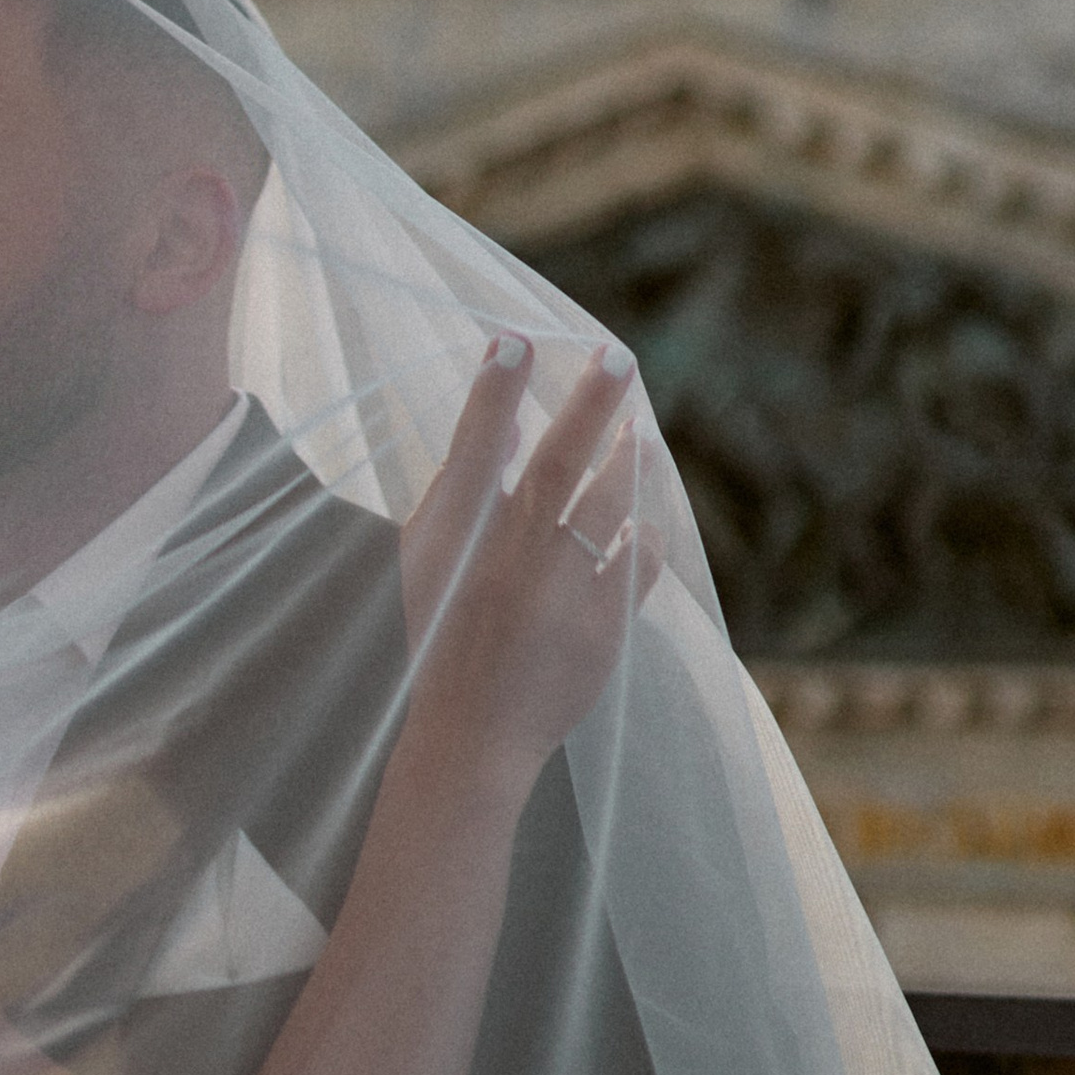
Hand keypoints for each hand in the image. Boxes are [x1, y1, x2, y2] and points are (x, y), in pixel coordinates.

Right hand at [398, 337, 663, 785]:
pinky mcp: (600, 626)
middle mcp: (508, 557)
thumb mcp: (428, 561)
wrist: (468, 735)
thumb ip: (461, 496)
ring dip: (627, 457)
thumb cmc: (438, 637)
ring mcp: (559, 591)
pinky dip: (645, 531)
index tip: (513, 339)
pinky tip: (647, 513)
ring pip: (607, 503)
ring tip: (638, 429)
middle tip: (616, 355)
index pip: (475, 447)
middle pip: (558, 463)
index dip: (493, 392)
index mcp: (455, 541)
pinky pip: (638, 558)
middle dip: (587, 402)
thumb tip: (507, 429)